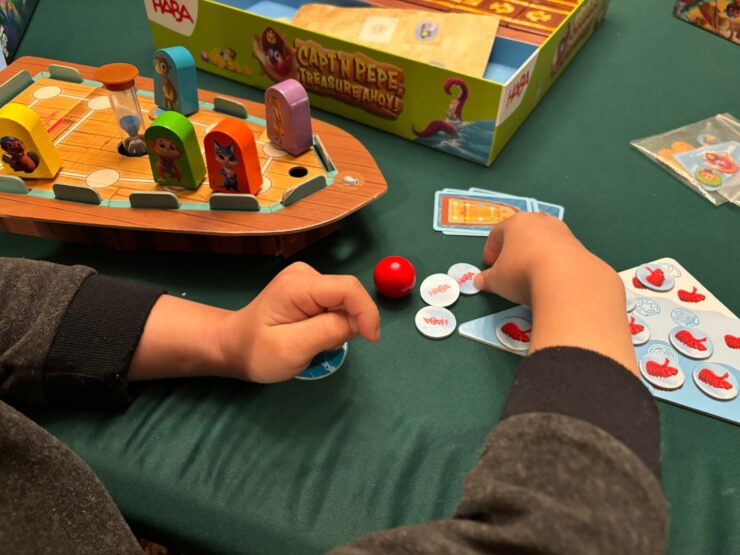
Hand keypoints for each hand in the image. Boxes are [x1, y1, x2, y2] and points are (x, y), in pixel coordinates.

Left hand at [130, 263, 379, 383]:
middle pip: (347, 295)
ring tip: (311, 343)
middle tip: (322, 347)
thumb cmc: (257, 352)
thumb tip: (358, 322)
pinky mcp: (309, 290)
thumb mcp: (292, 348)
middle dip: (347, 324)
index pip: (348, 288)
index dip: (366, 312)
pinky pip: (335, 306)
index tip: (370, 339)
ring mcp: (307, 280)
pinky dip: (331, 324)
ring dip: (338, 326)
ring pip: (343, 303)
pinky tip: (310, 335)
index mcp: (298, 285)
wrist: (233, 346)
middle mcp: (305, 274)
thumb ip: (328, 331)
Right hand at [474, 212, 599, 305]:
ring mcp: (562, 231)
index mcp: (516, 222)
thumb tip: (479, 281)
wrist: (566, 279)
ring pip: (542, 240)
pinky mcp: (578, 246)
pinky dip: (551, 261)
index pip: (497, 232)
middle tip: (508, 265)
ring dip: (533, 253)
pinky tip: (549, 278)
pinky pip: (559, 252)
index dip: (490, 249)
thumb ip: (487, 279)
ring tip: (530, 272)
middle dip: (513, 248)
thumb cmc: (522, 273)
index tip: (489, 265)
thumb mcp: (497, 280)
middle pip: (522, 232)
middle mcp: (539, 221)